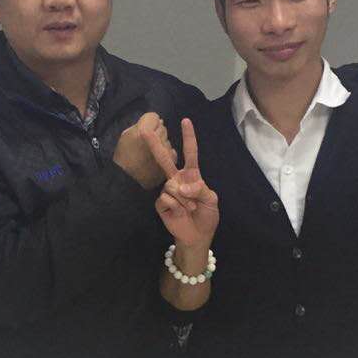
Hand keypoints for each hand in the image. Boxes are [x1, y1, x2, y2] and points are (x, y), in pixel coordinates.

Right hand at [113, 112, 169, 188]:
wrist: (126, 179)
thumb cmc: (123, 156)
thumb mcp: (126, 135)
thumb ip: (141, 125)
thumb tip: (159, 121)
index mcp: (144, 130)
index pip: (154, 117)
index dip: (149, 122)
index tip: (143, 130)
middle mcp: (156, 139)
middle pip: (162, 128)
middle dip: (156, 132)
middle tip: (146, 143)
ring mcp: (164, 152)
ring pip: (168, 140)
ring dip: (162, 144)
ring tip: (149, 153)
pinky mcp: (168, 164)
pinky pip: (172, 153)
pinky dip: (167, 155)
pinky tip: (156, 160)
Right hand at [142, 117, 218, 249]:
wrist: (197, 236)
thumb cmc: (206, 216)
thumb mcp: (211, 200)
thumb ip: (200, 189)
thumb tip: (181, 186)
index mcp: (192, 175)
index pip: (190, 153)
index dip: (189, 137)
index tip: (186, 121)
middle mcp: (177, 180)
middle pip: (165, 159)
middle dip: (155, 145)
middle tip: (146, 130)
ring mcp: (168, 191)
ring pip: (172, 186)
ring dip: (185, 201)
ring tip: (190, 209)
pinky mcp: (161, 203)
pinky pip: (166, 199)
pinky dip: (176, 207)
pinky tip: (179, 213)